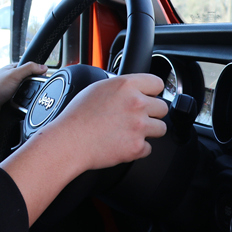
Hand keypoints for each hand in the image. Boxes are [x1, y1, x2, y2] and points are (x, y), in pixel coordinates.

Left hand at [0, 62, 47, 146]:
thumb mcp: (14, 74)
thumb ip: (29, 69)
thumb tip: (44, 67)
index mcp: (11, 70)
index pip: (29, 66)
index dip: (37, 70)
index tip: (44, 74)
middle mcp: (11, 80)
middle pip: (30, 81)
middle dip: (33, 86)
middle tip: (33, 88)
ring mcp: (11, 92)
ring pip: (28, 94)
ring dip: (28, 97)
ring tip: (25, 98)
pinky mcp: (12, 104)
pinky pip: (24, 104)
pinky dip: (25, 106)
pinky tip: (23, 106)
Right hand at [0, 73, 166, 225]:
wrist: (69, 142)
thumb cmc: (76, 117)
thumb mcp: (97, 88)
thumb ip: (120, 87)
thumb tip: (133, 90)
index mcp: (126, 85)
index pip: (158, 83)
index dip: (152, 91)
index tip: (149, 97)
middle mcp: (136, 104)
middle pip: (163, 107)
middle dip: (151, 113)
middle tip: (135, 118)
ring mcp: (139, 126)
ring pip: (161, 128)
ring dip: (148, 131)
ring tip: (129, 132)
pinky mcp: (137, 147)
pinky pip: (148, 148)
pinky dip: (138, 149)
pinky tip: (122, 143)